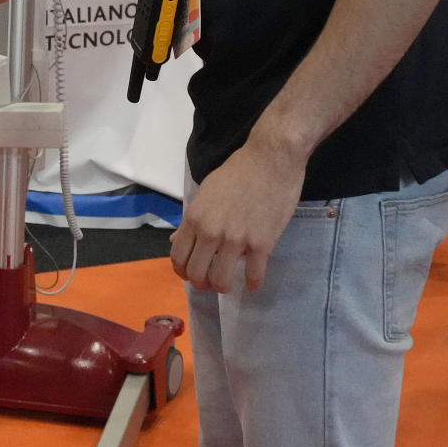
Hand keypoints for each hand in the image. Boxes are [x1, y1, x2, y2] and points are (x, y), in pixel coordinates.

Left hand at [170, 137, 305, 293]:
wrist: (271, 159)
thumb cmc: (238, 171)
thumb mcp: (206, 191)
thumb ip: (192, 218)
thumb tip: (176, 239)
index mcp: (195, 218)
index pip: (178, 257)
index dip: (182, 271)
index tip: (190, 274)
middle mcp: (211, 232)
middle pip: (196, 274)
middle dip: (201, 283)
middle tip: (210, 281)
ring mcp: (237, 240)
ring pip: (221, 281)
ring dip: (223, 287)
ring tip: (228, 282)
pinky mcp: (262, 244)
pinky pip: (254, 275)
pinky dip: (253, 283)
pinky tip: (254, 282)